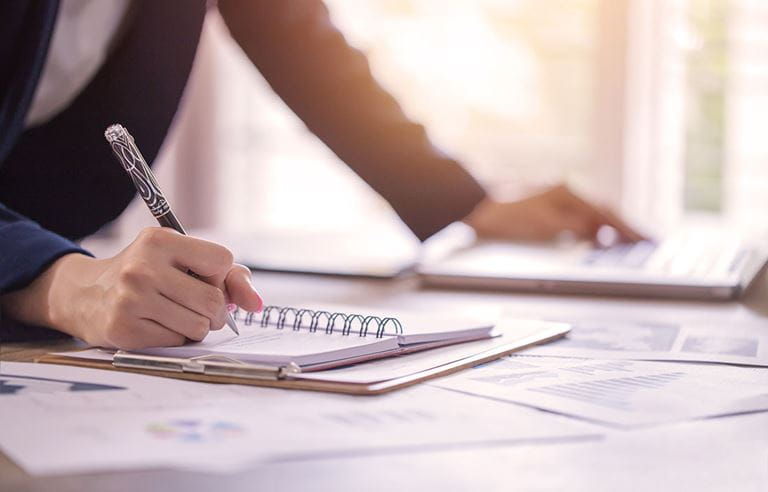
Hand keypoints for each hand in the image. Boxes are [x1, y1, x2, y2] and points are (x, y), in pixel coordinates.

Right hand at [1, 228, 262, 348]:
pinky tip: (156, 325)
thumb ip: (228, 276)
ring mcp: (131, 299)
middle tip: (198, 307)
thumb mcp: (181, 260)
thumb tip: (257, 305)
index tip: (205, 280)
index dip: (221, 277)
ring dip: (196, 327)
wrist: (85, 295)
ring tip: (175, 314)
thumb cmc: (146, 274)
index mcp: (160, 240)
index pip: (222, 261)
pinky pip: (176, 342)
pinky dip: (175, 338)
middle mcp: (143, 267)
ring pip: (199, 326)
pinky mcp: (124, 330)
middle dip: (215, 310)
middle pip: (214, 300)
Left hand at [463, 184, 643, 242]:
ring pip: (593, 214)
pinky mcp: (546, 207)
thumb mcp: (541, 225)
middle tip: (650, 241)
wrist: (471, 208)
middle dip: (627, 227)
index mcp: (568, 194)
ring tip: (632, 241)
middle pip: (605, 211)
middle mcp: (565, 192)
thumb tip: (601, 233)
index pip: (607, 214)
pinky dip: (594, 227)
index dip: (628, 229)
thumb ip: (573, 228)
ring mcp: (556, 198)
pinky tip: (598, 237)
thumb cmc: (503, 218)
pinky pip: (580, 217)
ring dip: (612, 227)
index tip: (648, 241)